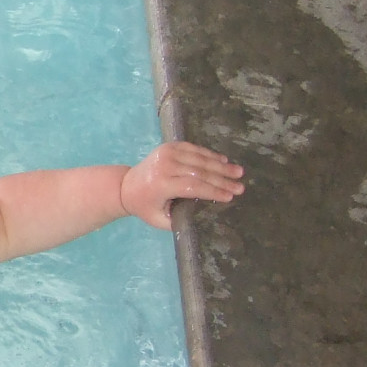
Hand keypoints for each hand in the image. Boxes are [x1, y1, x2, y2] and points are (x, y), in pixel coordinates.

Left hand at [121, 142, 244, 229]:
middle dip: (223, 180)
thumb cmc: (145, 207)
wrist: (125, 186)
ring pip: (198, 159)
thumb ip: (179, 220)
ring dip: (220, 166)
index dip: (213, 191)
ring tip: (238, 172)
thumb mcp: (159, 220)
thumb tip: (204, 217)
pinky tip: (223, 161)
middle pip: (199, 172)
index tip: (231, 196)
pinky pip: (192, 149)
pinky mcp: (168, 146)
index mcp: (161, 184)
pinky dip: (209, 155)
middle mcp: (164, 166)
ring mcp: (165, 153)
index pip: (193, 186)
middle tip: (240, 186)